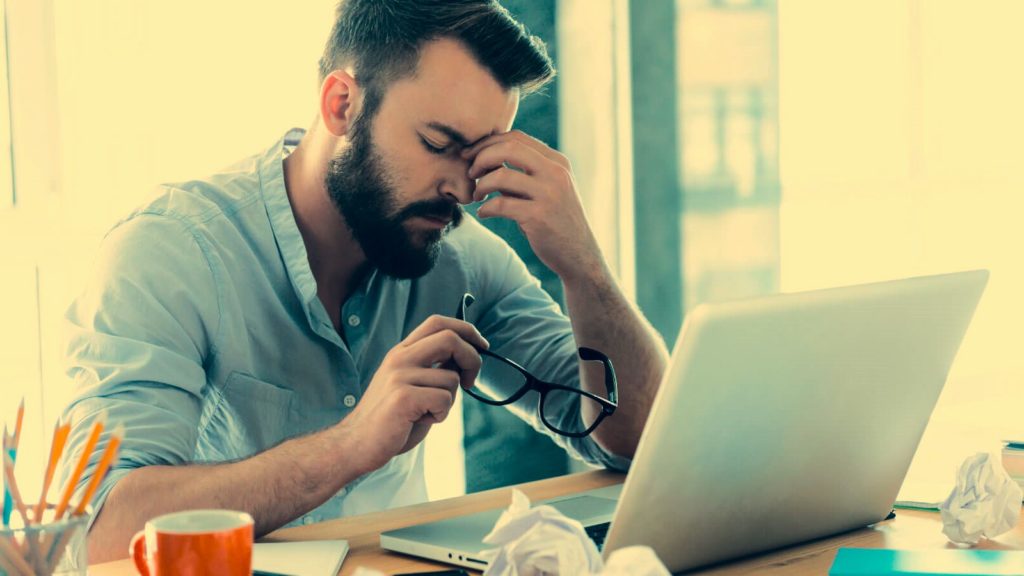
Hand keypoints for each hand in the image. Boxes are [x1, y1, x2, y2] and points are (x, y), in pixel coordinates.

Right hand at [337, 315, 487, 473]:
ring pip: (451, 379)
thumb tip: (467, 357)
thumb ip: (434, 369)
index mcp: (402, 352)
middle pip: (450, 338)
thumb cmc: (391, 418)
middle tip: (470, 382)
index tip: (482, 346)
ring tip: (426, 413)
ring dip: (449, 401)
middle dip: (472, 359)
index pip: (438, 322)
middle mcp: (400, 358)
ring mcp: (399, 376)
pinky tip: (420, 420)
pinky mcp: (402, 397)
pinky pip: (444, 400)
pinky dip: (441, 415)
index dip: (466, 329)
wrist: (356, 444)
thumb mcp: (413, 385)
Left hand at [462, 130, 606, 282]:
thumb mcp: (545, 190)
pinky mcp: (539, 217)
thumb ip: (521, 174)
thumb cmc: (554, 220)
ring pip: (501, 176)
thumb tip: (484, 159)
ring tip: (477, 196)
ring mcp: (549, 194)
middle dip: (481, 157)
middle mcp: (556, 173)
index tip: (471, 155)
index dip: (488, 143)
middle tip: (470, 172)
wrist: (578, 254)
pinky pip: (500, 204)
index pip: (516, 138)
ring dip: (481, 185)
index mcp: (557, 162)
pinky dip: (485, 208)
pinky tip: (483, 213)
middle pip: (508, 148)